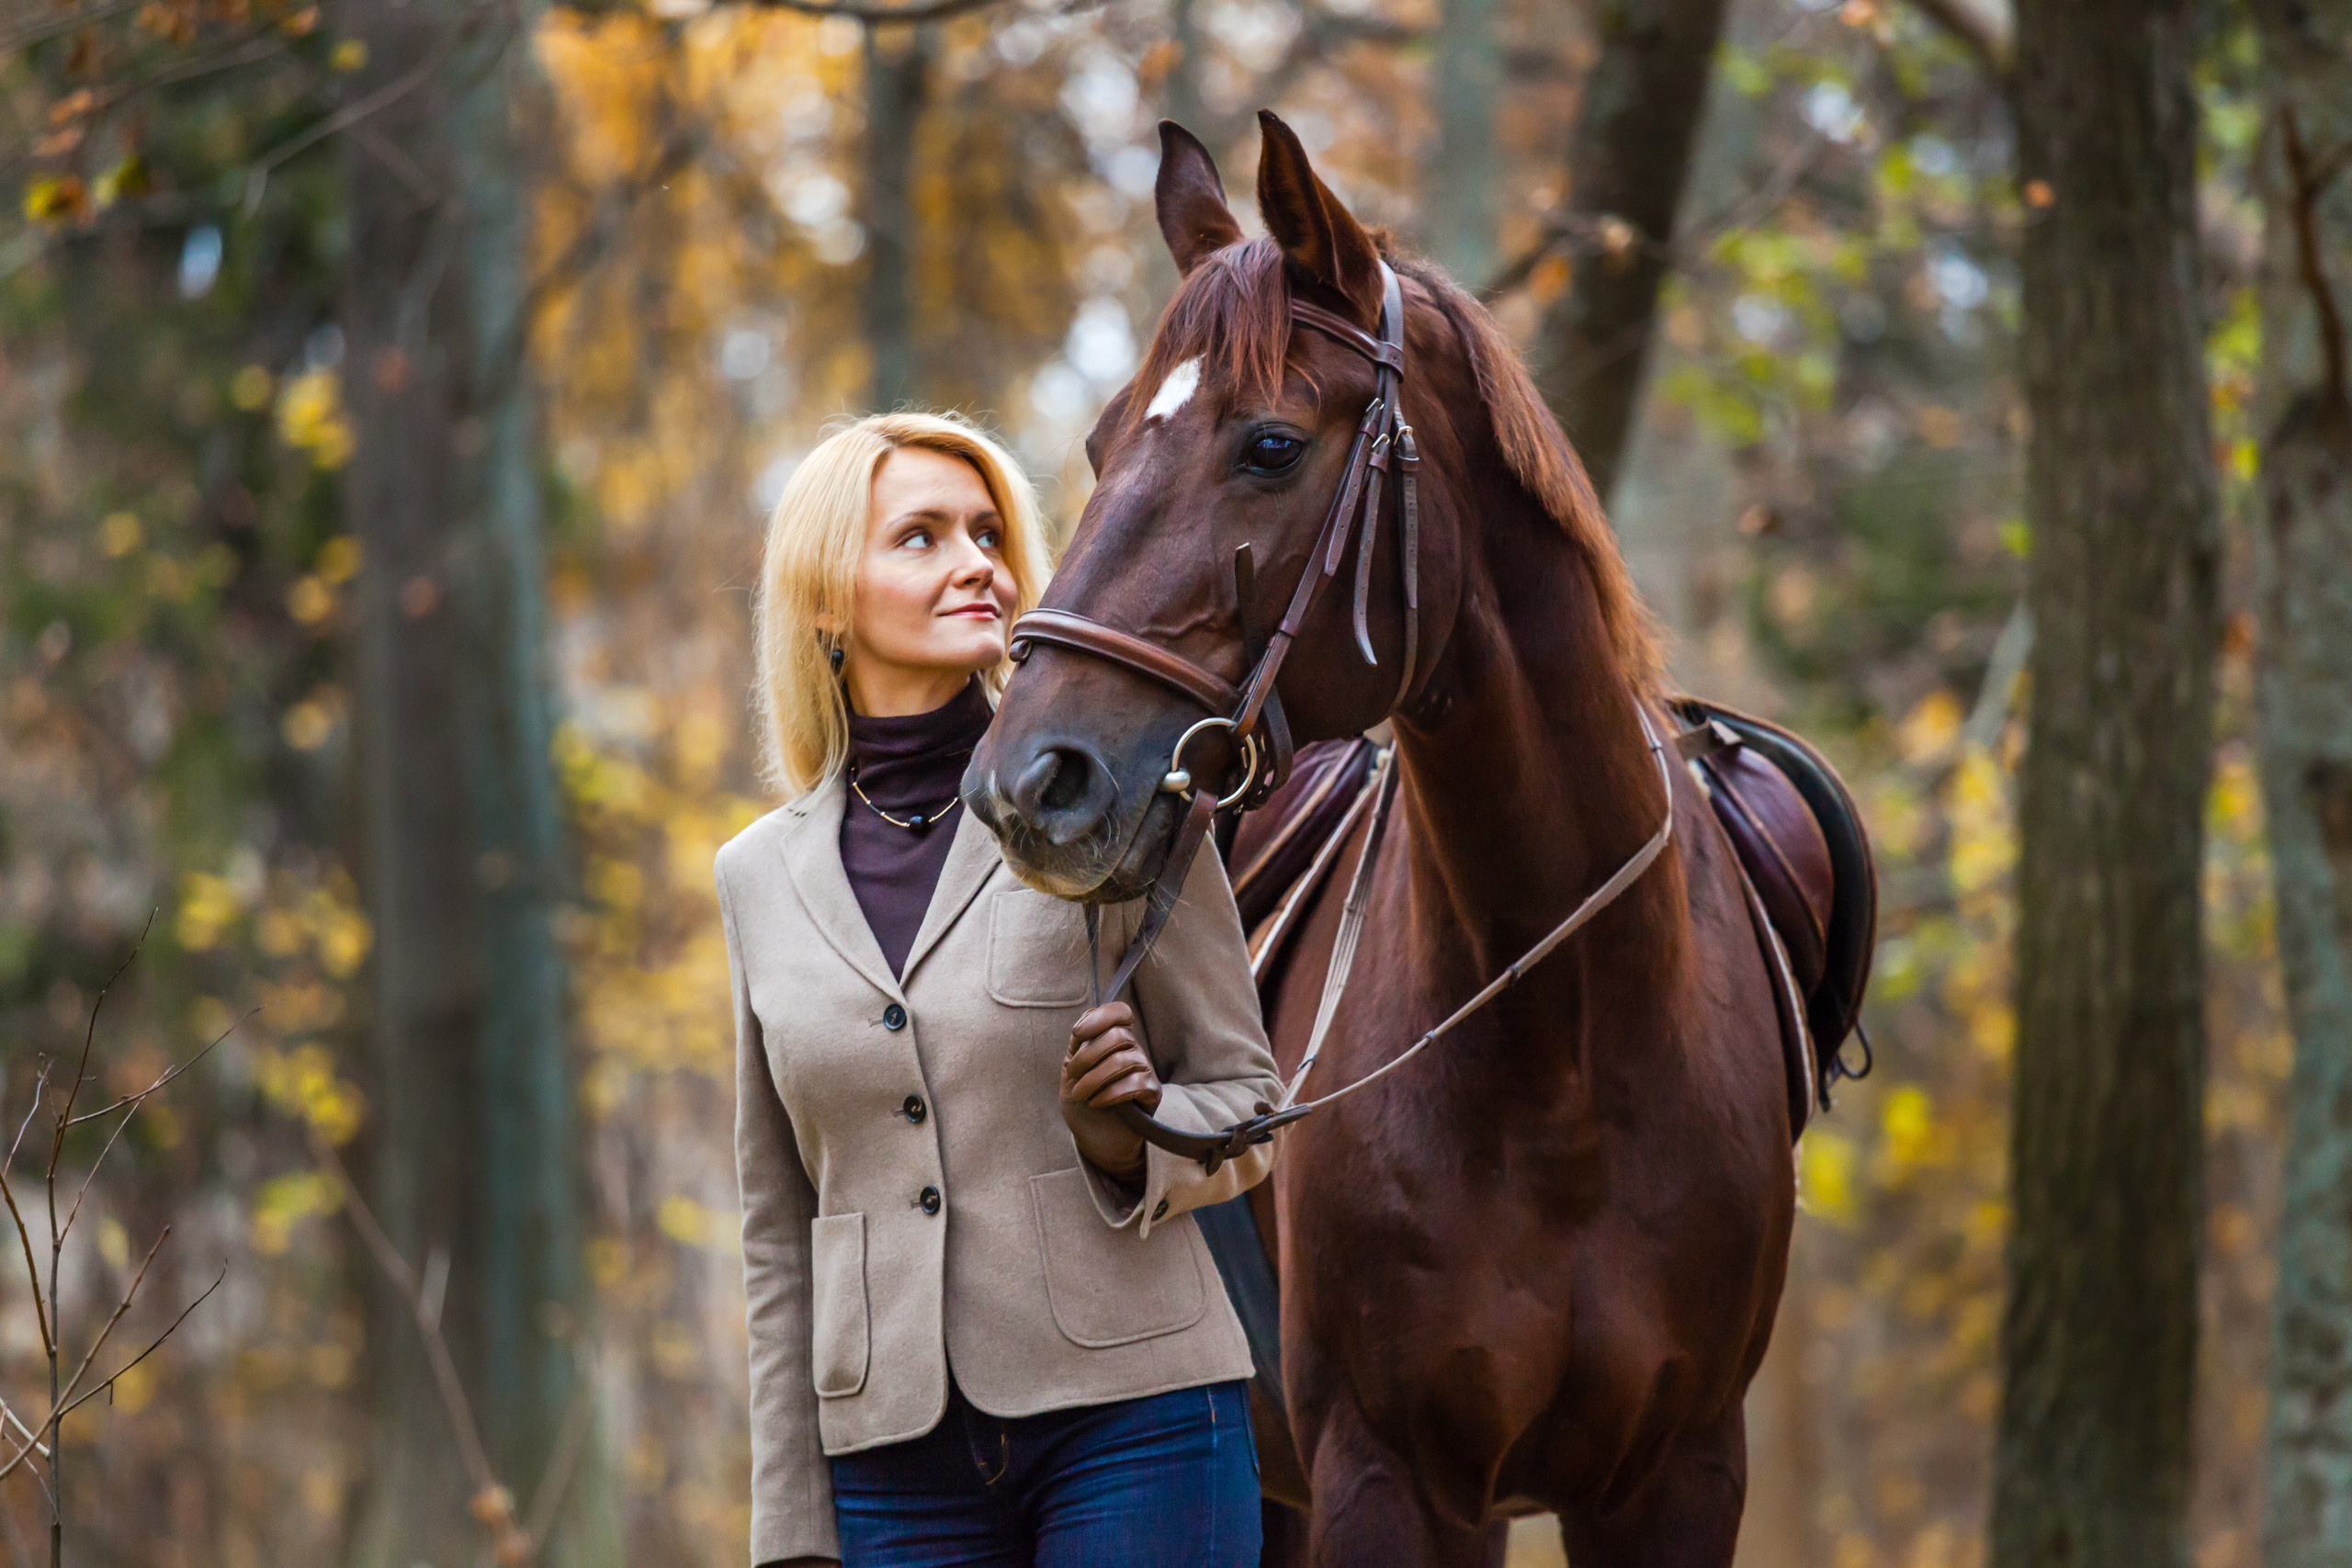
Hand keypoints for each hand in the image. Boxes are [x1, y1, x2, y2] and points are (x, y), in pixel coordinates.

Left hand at [1060, 1001, 1161, 1180]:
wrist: (1095, 1137)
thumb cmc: (1084, 1101)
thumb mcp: (1072, 1069)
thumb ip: (1078, 1044)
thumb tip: (1085, 1020)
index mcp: (1114, 1041)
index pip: (1120, 1013)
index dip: (1100, 1017)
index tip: (1077, 1034)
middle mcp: (1133, 1051)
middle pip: (1119, 1035)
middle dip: (1087, 1056)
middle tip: (1072, 1075)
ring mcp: (1145, 1071)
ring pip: (1124, 1060)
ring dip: (1094, 1078)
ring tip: (1080, 1095)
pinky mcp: (1153, 1093)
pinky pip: (1136, 1083)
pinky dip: (1110, 1093)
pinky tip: (1097, 1102)